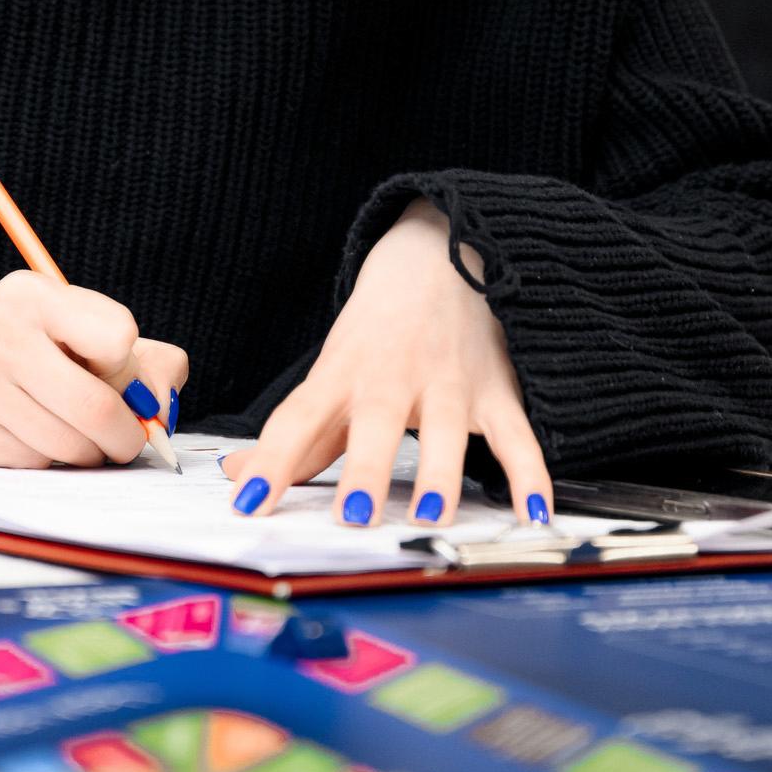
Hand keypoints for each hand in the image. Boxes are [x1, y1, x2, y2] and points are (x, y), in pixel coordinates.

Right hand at [0, 272, 188, 468]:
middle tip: (116, 441)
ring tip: (53, 433)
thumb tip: (165, 398)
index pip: (119, 336)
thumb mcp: (57, 330)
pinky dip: (36, 465)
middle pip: (100, 409)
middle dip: (121, 437)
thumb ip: (133, 356)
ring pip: (68, 447)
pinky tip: (15, 441)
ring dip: (76, 455)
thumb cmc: (0, 355)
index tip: (110, 379)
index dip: (126, 371)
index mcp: (32, 294)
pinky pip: (29, 467)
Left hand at [222, 199, 550, 526]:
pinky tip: (532, 511)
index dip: (272, 461)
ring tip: (432, 515)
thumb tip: (239, 475)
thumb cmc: (377, 330)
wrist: (439, 253)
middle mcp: (393, 377)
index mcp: (342, 374)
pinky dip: (530, 472)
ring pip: (448, 428)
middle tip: (355, 519)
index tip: (250, 503)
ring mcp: (449, 382)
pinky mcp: (496, 389)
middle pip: (376, 422)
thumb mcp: (330, 373)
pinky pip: (517, 434)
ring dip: (441, 472)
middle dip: (367, 470)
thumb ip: (297, 435)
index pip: (297, 420)